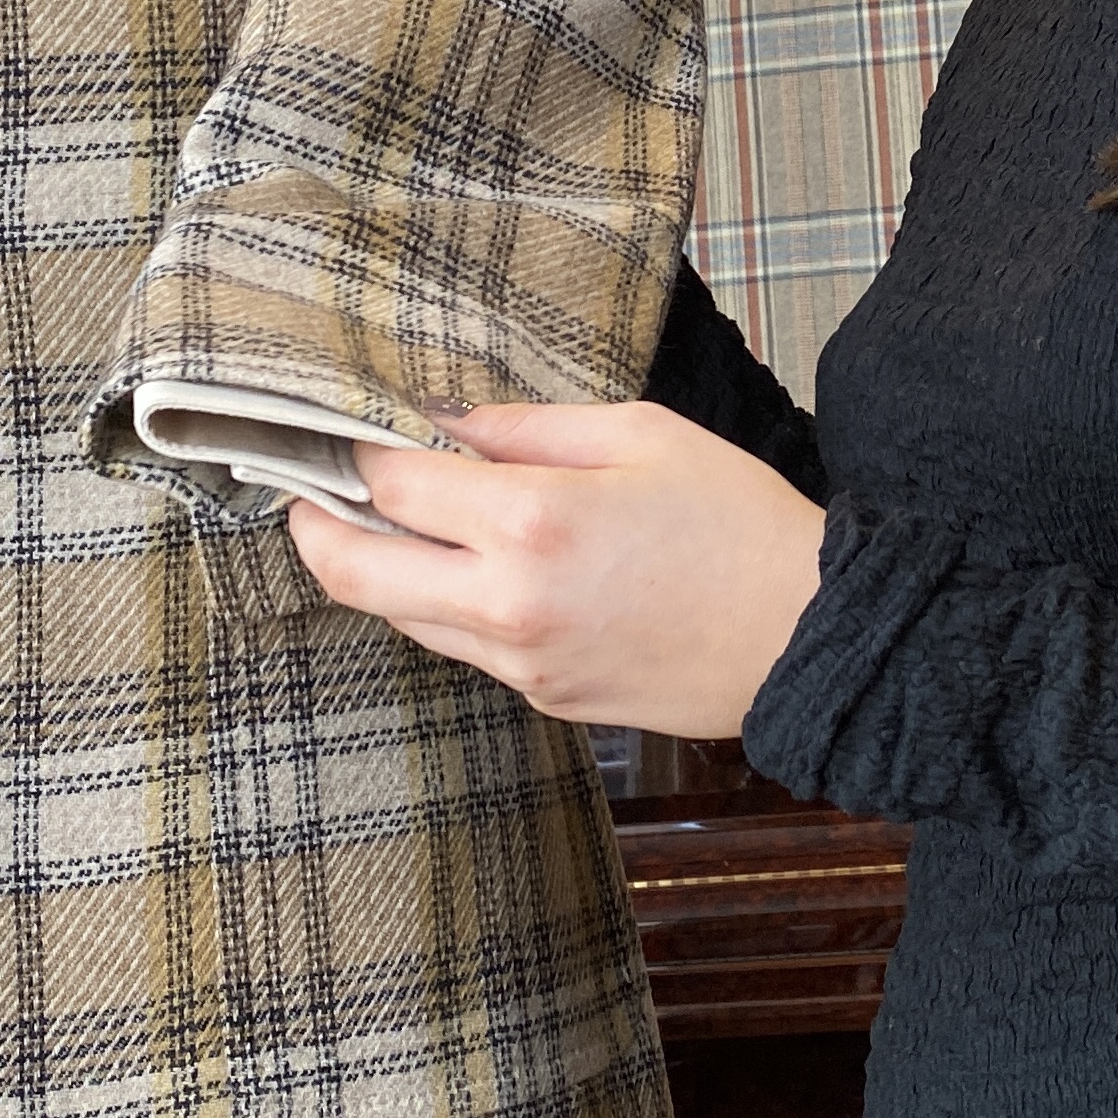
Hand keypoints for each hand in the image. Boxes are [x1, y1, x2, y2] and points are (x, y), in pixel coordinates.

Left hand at [285, 401, 823, 739]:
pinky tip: (474, 565)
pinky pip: (461, 644)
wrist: (806, 640)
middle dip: (313, 525)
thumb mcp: (640, 433)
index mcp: (531, 521)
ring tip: (393, 520)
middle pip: (351, 571)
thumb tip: (445, 421)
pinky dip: (444, 602)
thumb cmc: (738, 523)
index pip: (390, 483)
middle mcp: (507, 602)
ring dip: (378, 568)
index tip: (349, 429)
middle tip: (311, 491)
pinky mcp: (542, 696)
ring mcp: (520, 660)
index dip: (354, 450)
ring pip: (398, 614)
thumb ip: (526, 426)